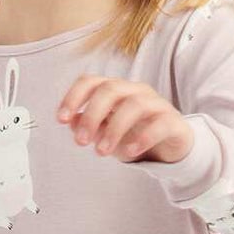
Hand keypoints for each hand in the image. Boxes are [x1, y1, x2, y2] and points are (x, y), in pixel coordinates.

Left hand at [56, 75, 193, 165]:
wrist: (171, 145)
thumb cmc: (134, 133)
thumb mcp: (106, 132)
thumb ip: (88, 125)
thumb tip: (70, 122)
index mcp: (115, 90)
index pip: (91, 82)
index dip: (73, 97)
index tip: (60, 119)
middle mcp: (135, 91)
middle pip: (111, 90)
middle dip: (92, 115)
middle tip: (80, 142)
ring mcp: (156, 104)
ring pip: (134, 105)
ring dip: (113, 129)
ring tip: (102, 151)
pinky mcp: (173, 121)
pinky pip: (159, 124)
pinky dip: (142, 137)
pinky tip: (130, 151)